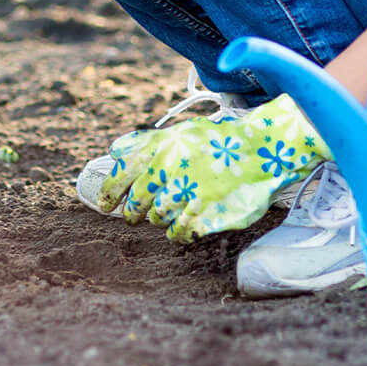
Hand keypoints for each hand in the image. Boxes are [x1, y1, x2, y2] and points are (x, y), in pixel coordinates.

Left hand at [97, 95, 327, 242]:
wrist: (261, 151)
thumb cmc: (217, 143)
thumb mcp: (180, 132)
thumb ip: (145, 142)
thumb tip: (114, 151)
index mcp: (163, 148)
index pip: (124, 173)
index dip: (110, 192)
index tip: (105, 205)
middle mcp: (173, 168)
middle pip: (139, 202)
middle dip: (132, 213)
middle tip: (132, 217)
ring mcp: (190, 191)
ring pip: (158, 218)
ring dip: (157, 220)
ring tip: (163, 216)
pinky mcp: (207, 212)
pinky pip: (180, 231)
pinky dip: (176, 233)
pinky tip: (178, 229)